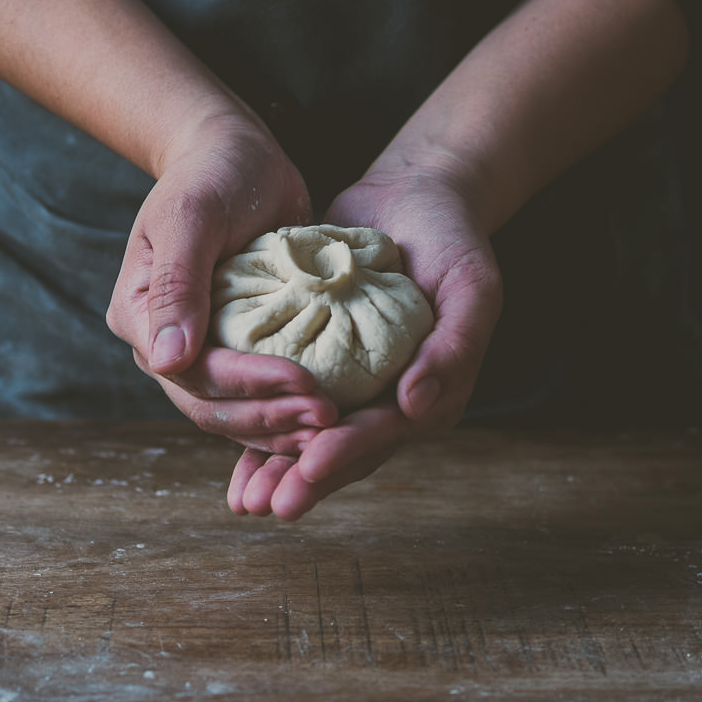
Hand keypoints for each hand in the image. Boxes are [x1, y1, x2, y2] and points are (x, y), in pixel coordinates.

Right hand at [107, 113, 337, 451]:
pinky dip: (286, 410)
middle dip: (270, 415)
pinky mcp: (236, 350)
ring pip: (233, 412)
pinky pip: (256, 396)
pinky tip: (325, 418)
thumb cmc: (211, 175)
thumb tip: (167, 360)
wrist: (234, 156)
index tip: (304, 384)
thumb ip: (178, 285)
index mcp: (140, 316)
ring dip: (281, 425)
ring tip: (331, 424)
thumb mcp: (192, 217)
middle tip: (328, 416)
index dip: (249, 385)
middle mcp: (164, 345)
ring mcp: (199, 352)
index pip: (194, 372)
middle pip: (211, 404)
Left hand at [226, 152, 502, 518]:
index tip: (312, 466)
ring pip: (312, 434)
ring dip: (276, 466)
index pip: (387, 431)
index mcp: (433, 392)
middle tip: (264, 505)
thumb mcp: (471, 285)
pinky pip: (290, 397)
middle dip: (305, 478)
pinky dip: (263, 423)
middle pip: (345, 448)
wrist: (416, 196)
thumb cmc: (454, 239)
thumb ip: (454, 347)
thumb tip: (417, 406)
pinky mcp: (319, 359)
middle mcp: (391, 398)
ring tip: (243, 500)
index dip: (349, 452)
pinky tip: (230, 445)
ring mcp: (354, 383)